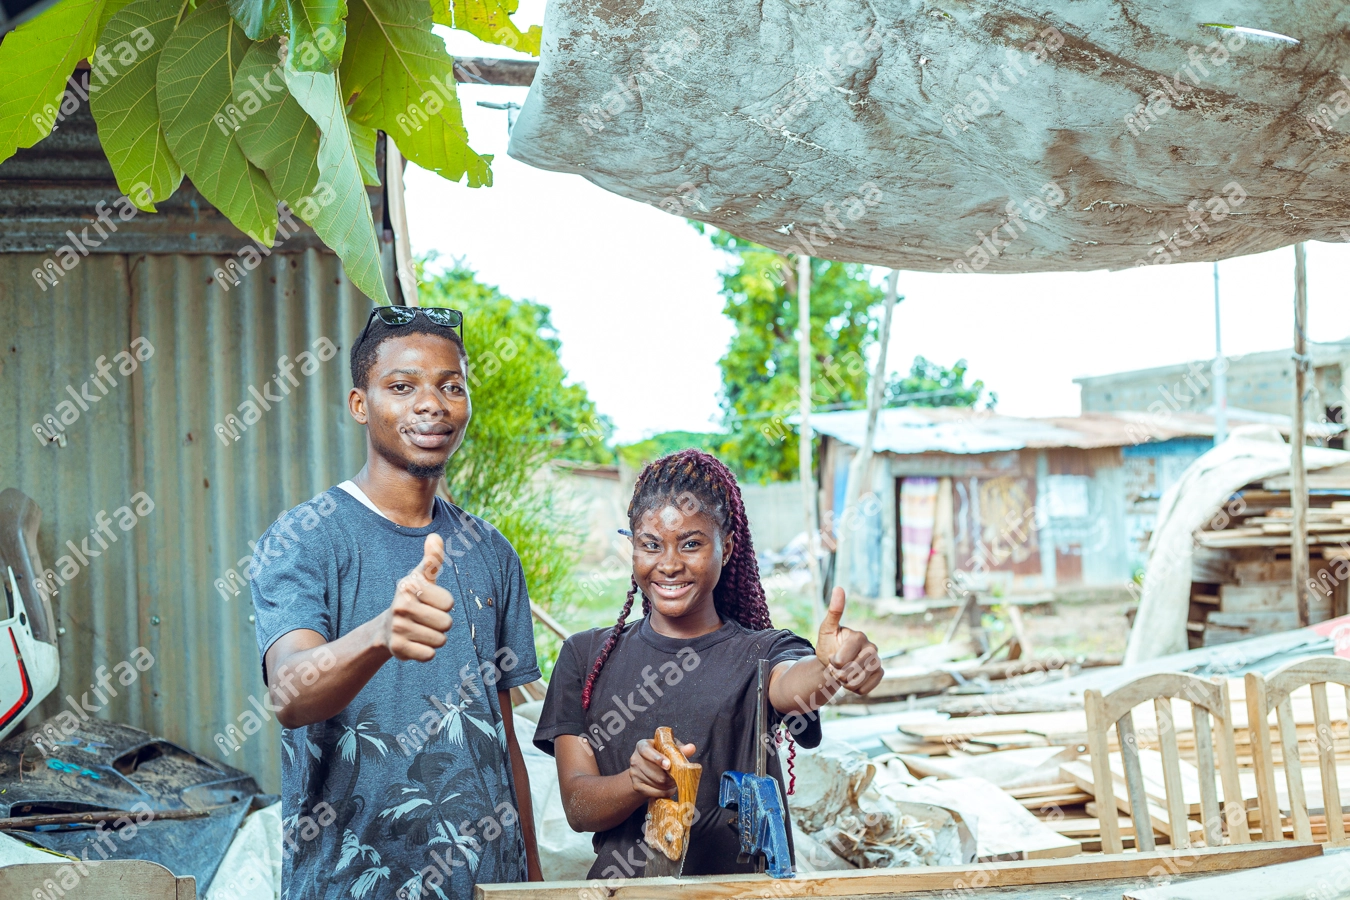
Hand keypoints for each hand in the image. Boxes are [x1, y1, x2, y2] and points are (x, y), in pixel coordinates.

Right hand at [382, 534, 454, 661]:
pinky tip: (414, 643)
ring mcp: (398, 628)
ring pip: (440, 640)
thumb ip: (432, 559)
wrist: (387, 628)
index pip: (449, 603)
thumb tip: (435, 536)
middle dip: (441, 624)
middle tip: (425, 619)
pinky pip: (429, 655)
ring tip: (420, 630)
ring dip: (435, 638)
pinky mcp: (398, 649)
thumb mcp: (422, 578)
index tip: (430, 602)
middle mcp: (400, 606)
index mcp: (409, 587)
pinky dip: (426, 652)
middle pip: (446, 623)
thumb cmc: (413, 599)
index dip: (444, 605)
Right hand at [628, 738, 695, 799]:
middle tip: (679, 777)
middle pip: (654, 771)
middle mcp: (635, 759)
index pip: (647, 751)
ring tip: (675, 782)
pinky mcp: (636, 786)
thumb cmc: (660, 754)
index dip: (657, 758)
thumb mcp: (669, 748)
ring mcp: (634, 773)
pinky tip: (670, 789)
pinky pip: (654, 792)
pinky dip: (665, 792)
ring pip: (656, 783)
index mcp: (642, 746)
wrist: (645, 768)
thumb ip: (679, 748)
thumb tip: (691, 748)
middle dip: (669, 776)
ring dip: (669, 784)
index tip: (668, 765)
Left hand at [816, 587, 882, 694]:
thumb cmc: (829, 644)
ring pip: (859, 681)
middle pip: (852, 671)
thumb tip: (839, 588)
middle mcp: (872, 647)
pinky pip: (866, 689)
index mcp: (859, 636)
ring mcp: (878, 661)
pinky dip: (855, 689)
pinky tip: (852, 680)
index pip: (843, 659)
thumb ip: (834, 611)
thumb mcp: (826, 629)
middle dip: (839, 674)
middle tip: (836, 667)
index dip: (834, 663)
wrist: (834, 662)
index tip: (832, 659)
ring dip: (846, 682)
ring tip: (843, 673)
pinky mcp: (880, 673)